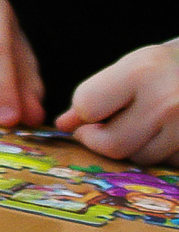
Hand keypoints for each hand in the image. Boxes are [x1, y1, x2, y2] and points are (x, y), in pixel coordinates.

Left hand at [60, 42, 178, 162]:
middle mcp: (167, 100)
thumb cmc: (174, 67)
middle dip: (102, 140)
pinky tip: (174, 133)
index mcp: (142, 70)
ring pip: (140, 158)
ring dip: (137, 147)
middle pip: (111, 144)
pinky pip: (169, 164)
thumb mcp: (135, 67)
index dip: (86, 112)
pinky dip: (165, 154)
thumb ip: (98, 95)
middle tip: (108, 128)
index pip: (87, 106)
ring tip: (151, 123)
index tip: (94, 108)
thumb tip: (63, 126)